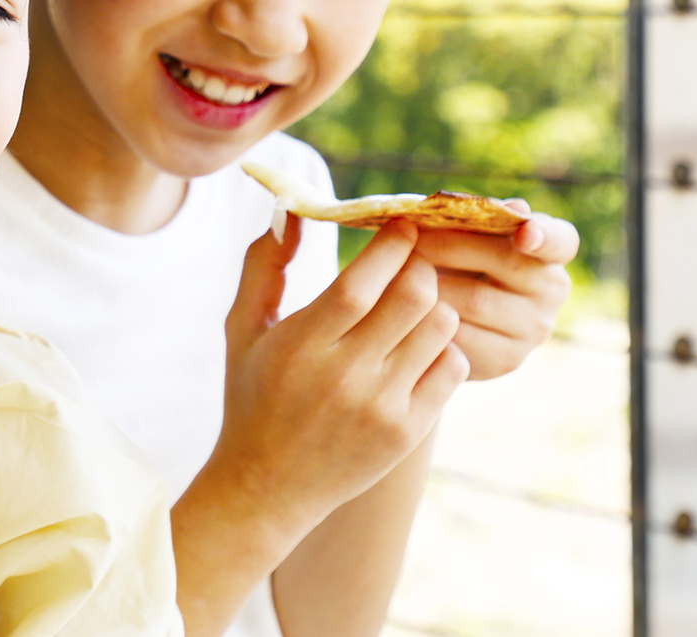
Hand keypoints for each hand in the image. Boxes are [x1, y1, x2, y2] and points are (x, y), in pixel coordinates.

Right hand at [206, 216, 469, 533]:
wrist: (266, 486)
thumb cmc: (252, 397)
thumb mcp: (243, 330)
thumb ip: (263, 265)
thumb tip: (288, 210)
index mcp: (301, 345)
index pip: (361, 283)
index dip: (390, 246)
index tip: (401, 225)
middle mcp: (345, 377)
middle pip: (414, 297)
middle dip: (419, 267)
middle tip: (410, 264)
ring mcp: (381, 407)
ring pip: (441, 327)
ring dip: (433, 306)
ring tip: (413, 308)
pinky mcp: (407, 432)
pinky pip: (453, 367)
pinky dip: (443, 348)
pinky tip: (418, 349)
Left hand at [417, 199, 575, 379]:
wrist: (449, 319)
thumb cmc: (459, 259)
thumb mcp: (470, 234)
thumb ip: (481, 218)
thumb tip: (509, 209)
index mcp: (550, 251)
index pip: (560, 240)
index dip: (544, 235)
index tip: (524, 232)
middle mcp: (552, 290)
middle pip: (505, 261)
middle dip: (450, 245)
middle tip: (409, 239)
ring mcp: (534, 329)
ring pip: (476, 300)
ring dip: (432, 282)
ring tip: (399, 271)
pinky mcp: (506, 359)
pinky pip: (461, 336)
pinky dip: (428, 319)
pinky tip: (405, 308)